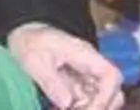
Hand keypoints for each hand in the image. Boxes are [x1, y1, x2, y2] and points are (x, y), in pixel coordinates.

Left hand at [6, 23, 122, 109]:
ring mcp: (86, 77)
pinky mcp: (79, 86)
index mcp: (84, 55)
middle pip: (113, 92)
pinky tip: (61, 107)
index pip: (111, 75)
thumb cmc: (30, 43)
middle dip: (99, 107)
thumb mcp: (33, 60)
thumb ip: (50, 81)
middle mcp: (91, 67)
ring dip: (88, 108)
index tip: (89, 108)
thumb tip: (66, 103)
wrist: (25, 37)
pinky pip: (87, 102)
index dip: (106, 96)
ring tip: (63, 108)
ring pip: (102, 100)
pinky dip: (78, 108)